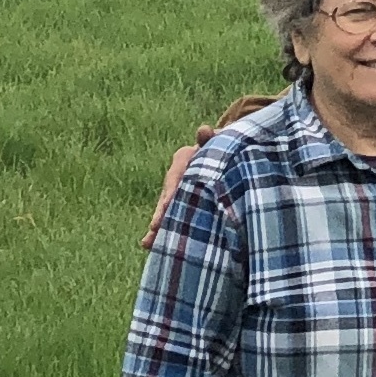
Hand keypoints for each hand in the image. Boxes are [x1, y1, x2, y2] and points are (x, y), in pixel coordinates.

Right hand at [142, 127, 212, 246]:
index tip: (165, 206)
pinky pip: (174, 218)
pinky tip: (152, 246)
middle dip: (162, 213)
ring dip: (159, 226)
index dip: (171, 191)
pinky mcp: (183, 205)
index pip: (176, 176)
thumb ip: (210, 138)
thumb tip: (203, 130)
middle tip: (154, 228)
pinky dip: (165, 231)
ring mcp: (179, 192)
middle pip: (167, 197)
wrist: (227, 154)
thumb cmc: (224, 147)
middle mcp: (177, 177)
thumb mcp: (220, 140)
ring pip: (167, 210)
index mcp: (184, 159)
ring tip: (148, 243)